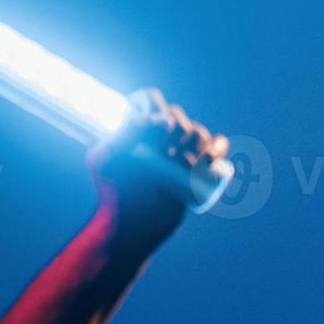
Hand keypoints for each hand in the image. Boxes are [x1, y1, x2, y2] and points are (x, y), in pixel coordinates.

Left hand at [85, 87, 228, 251]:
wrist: (134, 224)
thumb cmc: (112, 192)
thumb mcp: (104, 160)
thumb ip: (125, 134)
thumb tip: (162, 121)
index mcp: (134, 126)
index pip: (151, 99)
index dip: (155, 108)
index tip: (152, 129)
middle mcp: (157, 134)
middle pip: (178, 116)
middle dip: (176, 134)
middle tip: (165, 154)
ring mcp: (178, 150)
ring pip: (198, 133)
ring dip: (196, 147)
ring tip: (185, 166)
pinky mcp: (198, 167)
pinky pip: (217, 147)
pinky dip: (218, 150)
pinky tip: (209, 161)